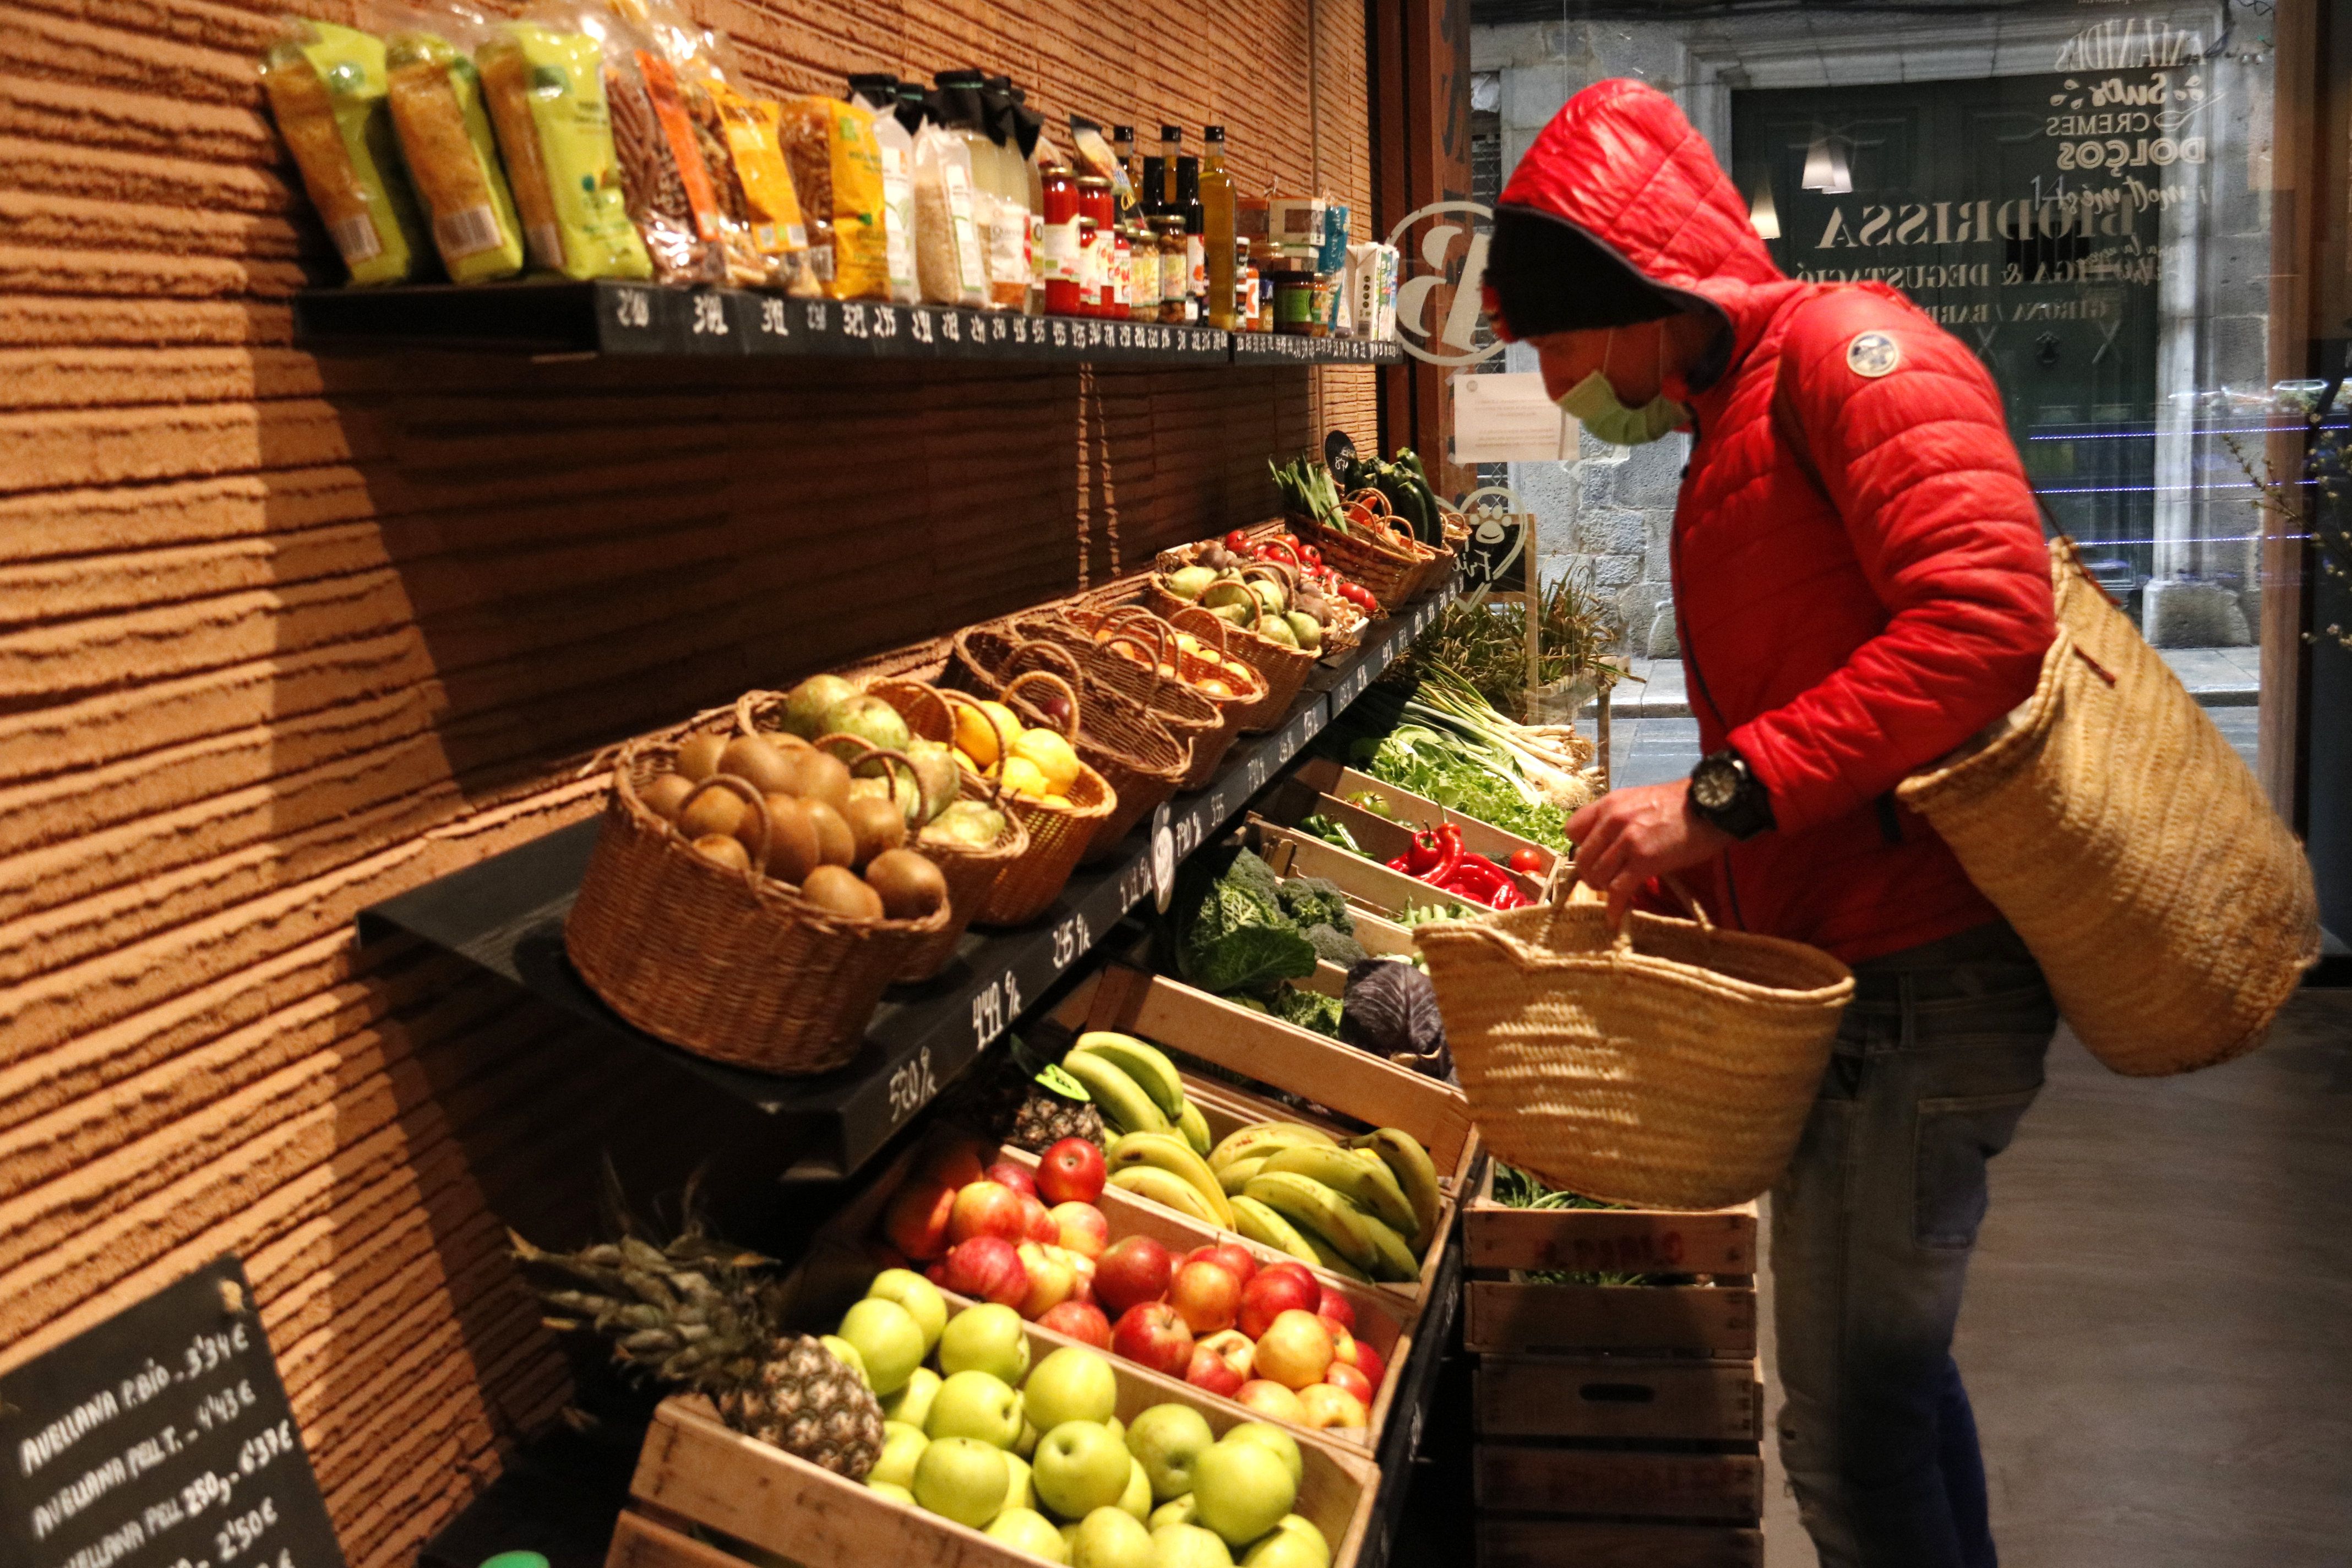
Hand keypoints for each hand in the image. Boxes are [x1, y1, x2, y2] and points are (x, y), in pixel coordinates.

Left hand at [1566, 782, 1734, 921]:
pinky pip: (1618, 890)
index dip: (1580, 846)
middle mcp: (1612, 820)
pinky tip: (1615, 917)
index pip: (1573, 829)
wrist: (1711, 805)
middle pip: (1582, 858)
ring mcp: (1627, 840)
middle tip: (1603, 881)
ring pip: (1597, 875)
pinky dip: (1615, 907)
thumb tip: (1609, 843)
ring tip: (1615, 893)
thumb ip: (1619, 818)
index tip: (1593, 855)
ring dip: (1603, 889)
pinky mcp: (1644, 861)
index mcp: (1609, 804)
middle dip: (1590, 874)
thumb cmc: (1680, 804)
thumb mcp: (1639, 800)